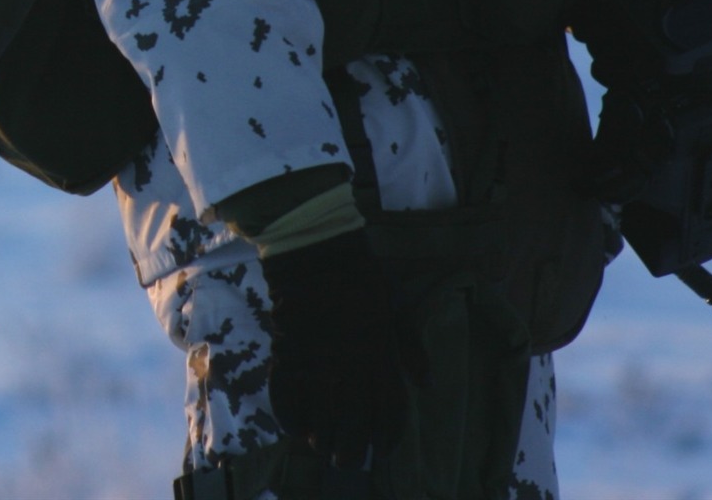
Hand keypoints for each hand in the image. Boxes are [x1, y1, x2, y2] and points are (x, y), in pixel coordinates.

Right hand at [260, 229, 406, 468]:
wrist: (319, 252)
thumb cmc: (363, 279)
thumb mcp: (397, 310)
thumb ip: (410, 350)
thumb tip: (426, 385)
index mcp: (380, 360)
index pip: (387, 416)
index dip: (384, 440)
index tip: (378, 451)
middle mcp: (351, 371)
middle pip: (351, 428)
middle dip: (348, 451)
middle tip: (344, 459)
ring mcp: (317, 365)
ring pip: (318, 419)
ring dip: (320, 439)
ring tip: (319, 446)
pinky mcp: (288, 354)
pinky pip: (285, 396)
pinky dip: (288, 417)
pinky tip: (293, 426)